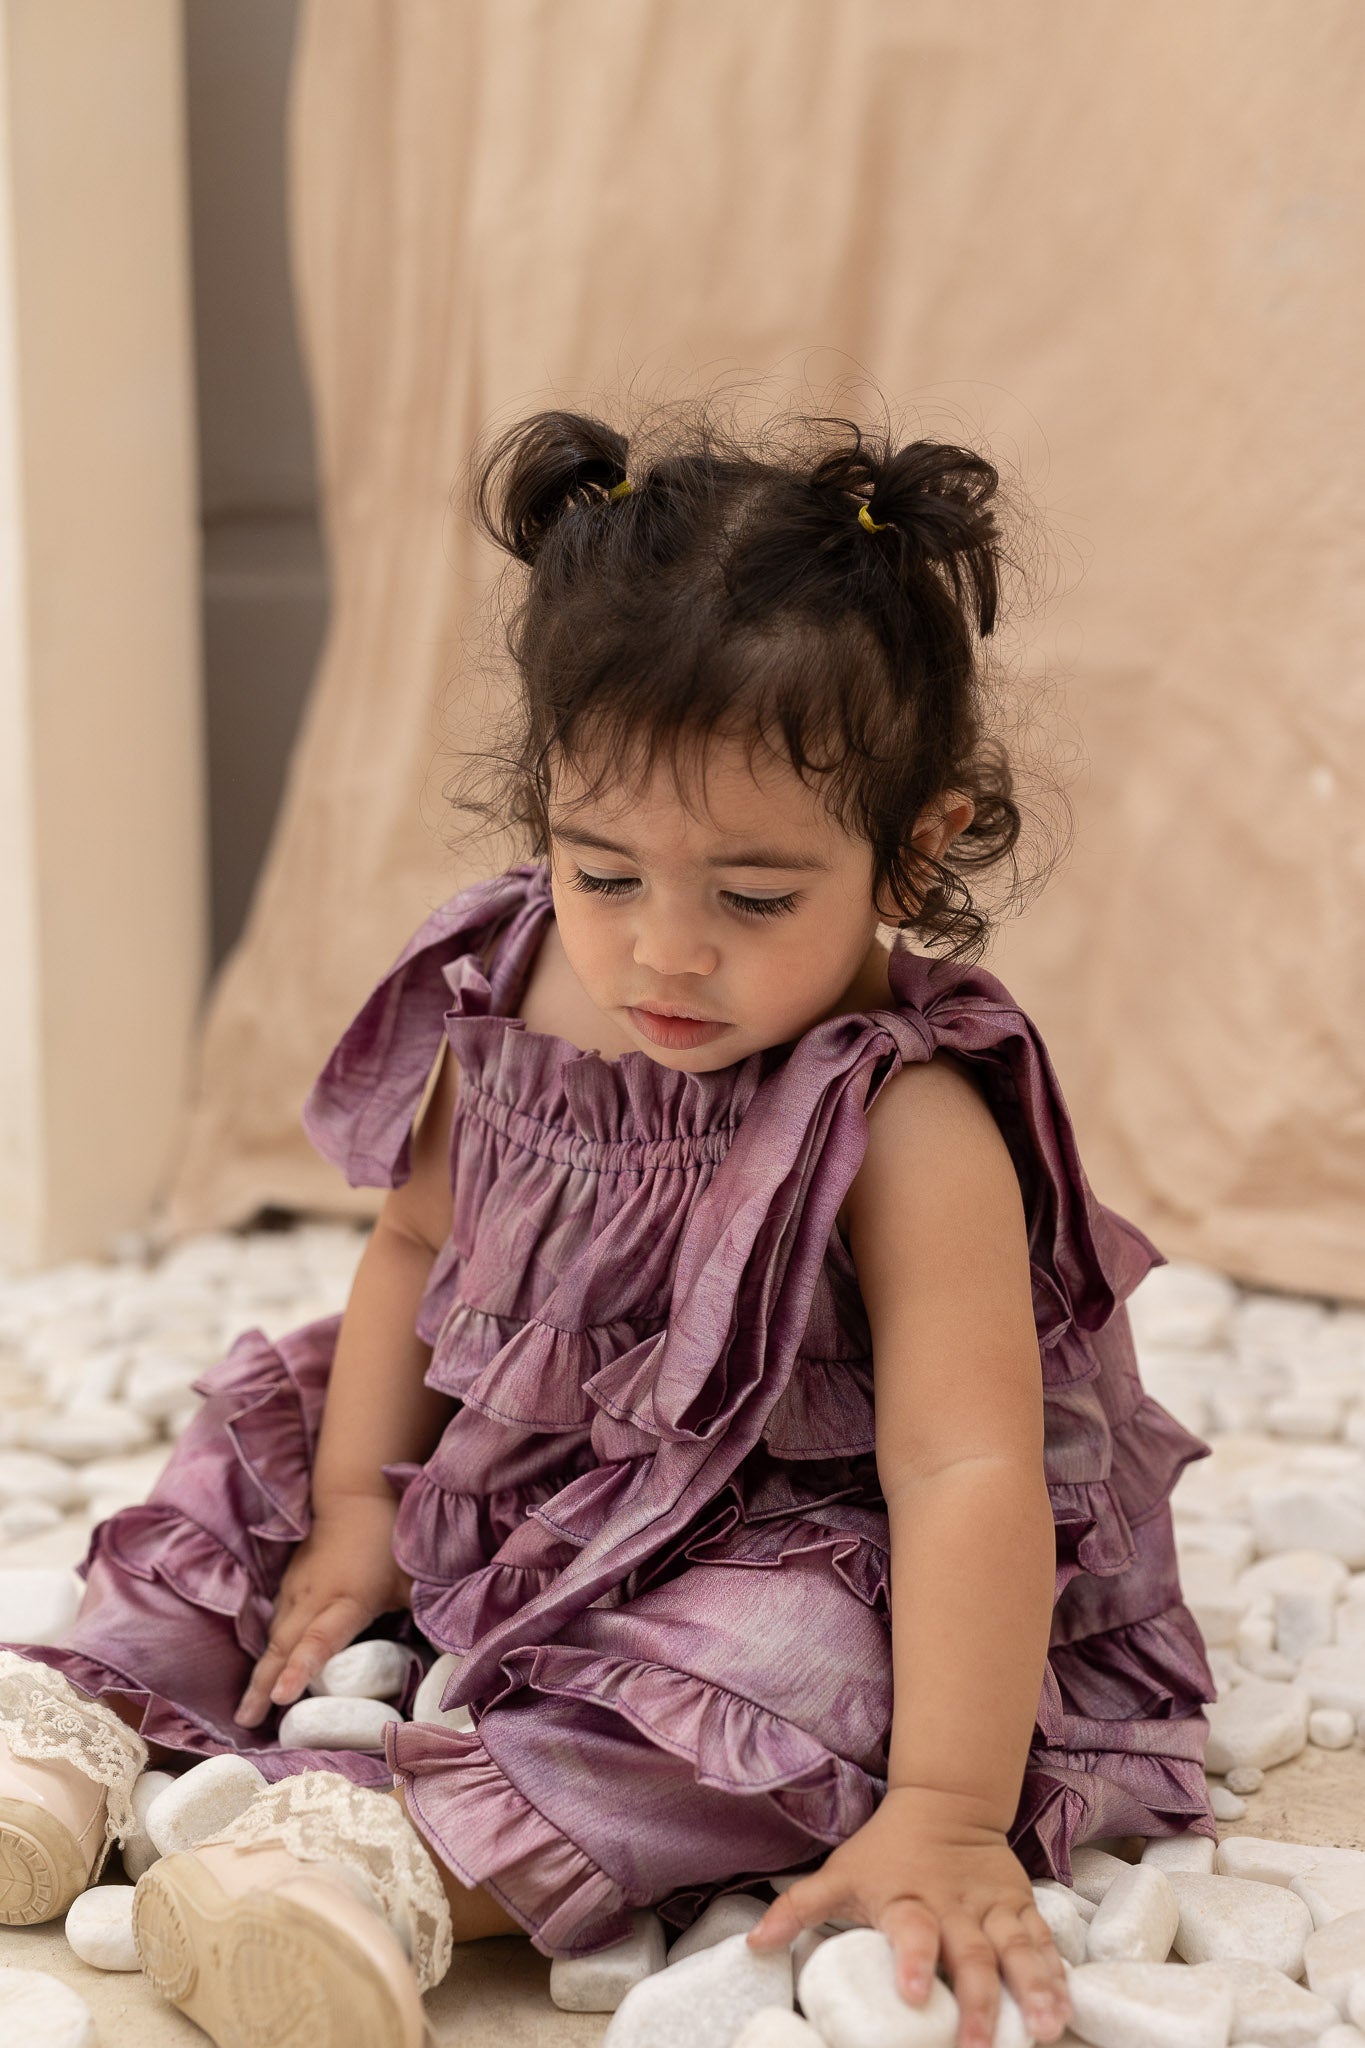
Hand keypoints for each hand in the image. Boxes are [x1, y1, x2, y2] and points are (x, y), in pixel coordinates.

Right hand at [234, 1493, 411, 1726]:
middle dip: (263, 1685)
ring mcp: (296, 1589)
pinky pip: (275, 1623)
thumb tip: (463, 1659)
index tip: (282, 1698)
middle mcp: (314, 1597)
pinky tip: (261, 1677)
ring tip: (247, 1713)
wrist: (355, 1494)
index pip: (321, 1639)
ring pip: (274, 1637)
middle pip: (283, 1646)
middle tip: (244, 1724)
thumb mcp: (416, 1577)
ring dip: (260, 1674)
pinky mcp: (289, 1585)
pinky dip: (268, 1652)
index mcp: (347, 1598)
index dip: (301, 1668)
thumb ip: (433, 1617)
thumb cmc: (391, 1539)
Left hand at [747, 1786, 1071, 2047]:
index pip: (909, 1928)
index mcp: (906, 1899)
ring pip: (1016, 1948)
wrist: (946, 1800)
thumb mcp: (840, 1873)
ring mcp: (991, 1905)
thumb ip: (799, 1907)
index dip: (911, 1958)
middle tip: (979, 2045)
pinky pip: (1041, 1940)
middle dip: (978, 1999)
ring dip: (1031, 1989)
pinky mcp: (1019, 1905)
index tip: (912, 1992)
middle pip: (969, 1952)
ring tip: (1043, 2029)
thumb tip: (753, 1943)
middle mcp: (953, 1904)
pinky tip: (1063, 2007)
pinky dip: (1054, 1972)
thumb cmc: (885, 1850)